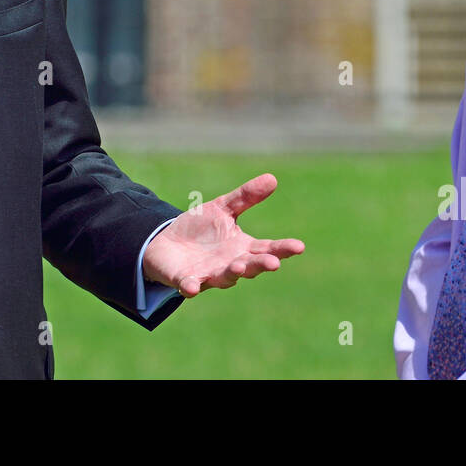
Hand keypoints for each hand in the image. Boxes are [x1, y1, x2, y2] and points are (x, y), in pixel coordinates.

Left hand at [143, 173, 303, 296]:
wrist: (166, 243)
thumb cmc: (200, 229)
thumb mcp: (223, 209)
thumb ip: (245, 197)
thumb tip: (272, 178)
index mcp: (242, 248)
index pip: (266, 249)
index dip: (282, 249)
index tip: (299, 246)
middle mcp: (230, 265)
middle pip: (250, 266)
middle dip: (261, 265)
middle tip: (274, 262)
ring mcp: (208, 274)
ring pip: (224, 277)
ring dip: (233, 273)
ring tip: (240, 266)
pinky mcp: (185, 279)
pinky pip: (189, 285)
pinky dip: (191, 286)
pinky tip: (193, 287)